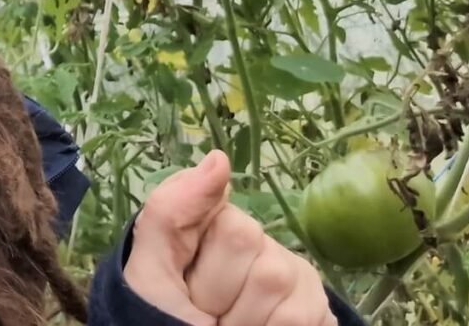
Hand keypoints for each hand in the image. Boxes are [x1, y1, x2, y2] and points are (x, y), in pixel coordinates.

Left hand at [123, 151, 336, 325]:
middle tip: (205, 313)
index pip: (224, 220)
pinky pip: (299, 317)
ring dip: (241, 319)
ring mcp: (292, 273)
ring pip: (274, 278)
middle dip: (215, 291)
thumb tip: (219, 158)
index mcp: (213, 225)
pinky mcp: (317, 310)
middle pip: (248, 242)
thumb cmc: (166, 318)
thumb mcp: (150, 271)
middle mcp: (258, 242)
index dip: (200, 266)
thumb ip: (171, 212)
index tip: (185, 287)